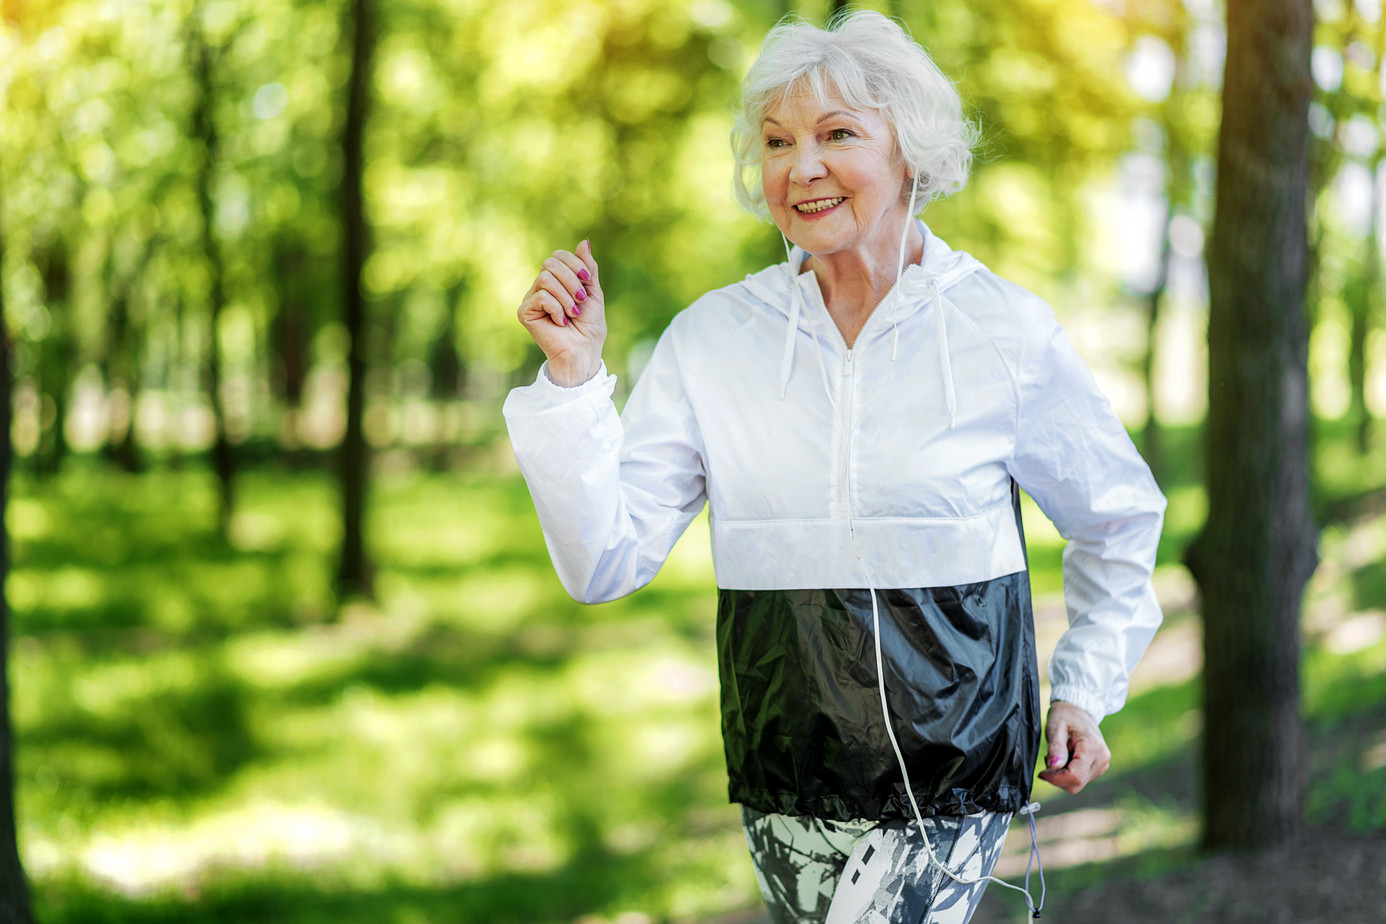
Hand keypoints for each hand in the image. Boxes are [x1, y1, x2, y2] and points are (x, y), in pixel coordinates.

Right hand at [517, 239, 606, 386]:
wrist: (584, 351)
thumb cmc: (589, 327)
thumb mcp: (593, 292)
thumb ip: (587, 268)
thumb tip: (583, 241)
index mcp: (556, 281)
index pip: (558, 256)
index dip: (574, 264)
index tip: (587, 280)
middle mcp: (540, 287)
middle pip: (550, 263)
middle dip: (571, 280)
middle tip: (581, 300)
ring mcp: (531, 299)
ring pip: (545, 278)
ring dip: (565, 296)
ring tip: (572, 313)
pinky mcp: (524, 312)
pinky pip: (540, 296)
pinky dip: (556, 308)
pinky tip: (560, 322)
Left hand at [1038, 701, 1110, 794]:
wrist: (1078, 710)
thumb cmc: (1065, 716)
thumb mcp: (1055, 727)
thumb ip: (1055, 747)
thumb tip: (1054, 766)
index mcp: (1092, 747)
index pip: (1075, 776)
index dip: (1055, 779)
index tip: (1042, 772)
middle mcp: (1101, 759)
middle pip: (1076, 784)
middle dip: (1058, 778)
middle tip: (1048, 759)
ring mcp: (1102, 764)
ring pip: (1078, 784)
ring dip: (1063, 775)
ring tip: (1058, 755)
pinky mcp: (1099, 767)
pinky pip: (1081, 779)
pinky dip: (1069, 773)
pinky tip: (1065, 758)